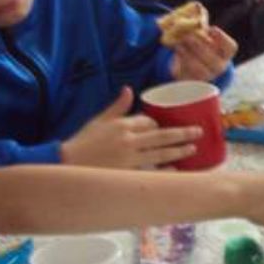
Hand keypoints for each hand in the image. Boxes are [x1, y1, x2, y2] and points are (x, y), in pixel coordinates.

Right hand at [61, 87, 201, 168]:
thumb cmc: (82, 143)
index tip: (163, 127)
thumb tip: (128, 89)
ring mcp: (129, 159)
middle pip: (161, 135)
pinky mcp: (127, 174)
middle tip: (198, 132)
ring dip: (179, 151)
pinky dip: (164, 171)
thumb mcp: (98, 120)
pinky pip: (151, 172)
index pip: (148, 121)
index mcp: (121, 125)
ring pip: (160, 154)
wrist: (65, 166)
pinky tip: (176, 171)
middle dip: (182, 133)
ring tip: (193, 148)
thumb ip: (117, 107)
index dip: (157, 124)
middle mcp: (128, 140)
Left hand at [170, 26, 237, 81]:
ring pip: (200, 69)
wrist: (189, 64)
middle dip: (200, 47)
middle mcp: (219, 66)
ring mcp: (206, 76)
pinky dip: (181, 61)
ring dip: (188, 55)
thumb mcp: (203, 35)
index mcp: (226, 53)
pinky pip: (188, 73)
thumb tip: (194, 11)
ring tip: (179, 44)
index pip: (230, 47)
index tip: (212, 28)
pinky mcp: (192, 81)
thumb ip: (201, 27)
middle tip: (189, 36)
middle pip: (213, 59)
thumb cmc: (199, 44)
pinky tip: (177, 50)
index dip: (222, 38)